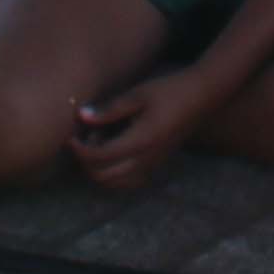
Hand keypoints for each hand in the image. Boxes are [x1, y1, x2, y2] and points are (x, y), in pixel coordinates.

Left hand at [67, 63, 218, 189]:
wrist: (202, 95)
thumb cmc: (169, 90)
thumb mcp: (137, 95)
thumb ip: (109, 109)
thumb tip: (82, 116)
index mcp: (140, 141)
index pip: (99, 157)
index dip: (80, 150)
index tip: (71, 136)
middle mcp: (146, 159)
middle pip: (103, 176)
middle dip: (86, 162)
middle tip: (82, 140)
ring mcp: (153, 164)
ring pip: (116, 183)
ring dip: (99, 170)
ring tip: (98, 145)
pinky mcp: (157, 163)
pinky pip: (129, 181)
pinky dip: (114, 175)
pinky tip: (113, 154)